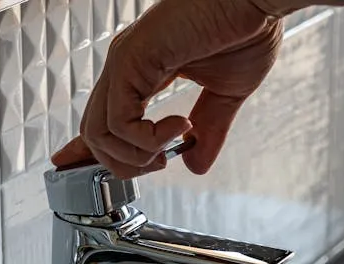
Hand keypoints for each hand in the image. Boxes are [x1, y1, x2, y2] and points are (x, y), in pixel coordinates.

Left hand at [51, 0, 285, 177]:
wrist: (257, 1)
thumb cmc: (246, 30)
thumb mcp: (226, 95)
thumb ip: (209, 130)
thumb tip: (197, 166)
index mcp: (141, 70)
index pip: (103, 118)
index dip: (88, 149)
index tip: (85, 168)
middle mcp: (126, 66)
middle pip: (94, 134)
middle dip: (125, 164)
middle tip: (162, 162)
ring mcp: (125, 61)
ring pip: (99, 133)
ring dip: (137, 156)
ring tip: (170, 148)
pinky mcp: (132, 59)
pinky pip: (120, 121)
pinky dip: (148, 139)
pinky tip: (179, 126)